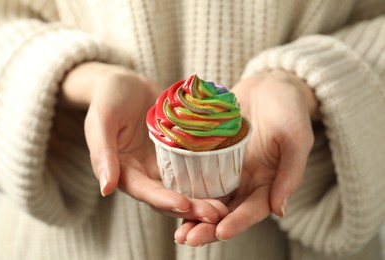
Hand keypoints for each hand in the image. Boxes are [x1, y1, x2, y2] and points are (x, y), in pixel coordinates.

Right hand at [60, 62, 227, 222]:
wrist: (127, 84)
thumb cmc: (109, 98)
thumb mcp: (101, 120)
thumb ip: (102, 152)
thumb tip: (105, 188)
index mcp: (124, 171)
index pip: (144, 191)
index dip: (164, 200)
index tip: (185, 205)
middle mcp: (145, 174)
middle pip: (169, 196)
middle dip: (191, 207)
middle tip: (216, 214)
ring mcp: (163, 164)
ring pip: (184, 187)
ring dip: (203, 199)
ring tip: (226, 206)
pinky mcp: (178, 153)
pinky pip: (193, 167)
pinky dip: (208, 177)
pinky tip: (227, 181)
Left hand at [174, 70, 317, 245]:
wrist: (269, 85)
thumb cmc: (288, 109)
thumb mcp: (296, 138)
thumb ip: (290, 173)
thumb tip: (280, 210)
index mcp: (268, 182)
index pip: (253, 209)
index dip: (238, 222)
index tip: (221, 232)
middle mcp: (245, 181)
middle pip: (225, 210)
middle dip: (207, 227)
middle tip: (186, 239)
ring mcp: (226, 168)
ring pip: (208, 197)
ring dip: (191, 214)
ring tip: (175, 229)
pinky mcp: (211, 154)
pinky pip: (197, 172)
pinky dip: (184, 186)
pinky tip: (168, 195)